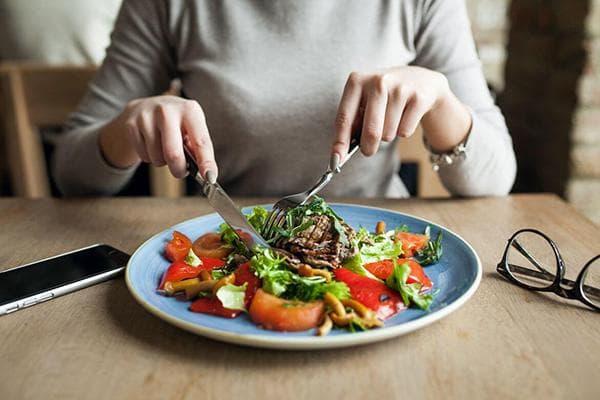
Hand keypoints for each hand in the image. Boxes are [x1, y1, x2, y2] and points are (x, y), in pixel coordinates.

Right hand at [100, 95, 216, 180]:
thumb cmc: (176, 122)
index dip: (206, 162)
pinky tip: (152, 145)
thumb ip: (199, 148)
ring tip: (164, 149)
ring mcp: (147, 116)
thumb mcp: (192, 127)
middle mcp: (168, 110)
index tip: (210, 178)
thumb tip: (207, 173)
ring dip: (163, 162)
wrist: (147, 107)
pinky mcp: (131, 125)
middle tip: (180, 171)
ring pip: (157, 158)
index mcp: (190, 110)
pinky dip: (150, 158)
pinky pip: (144, 156)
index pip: (201, 141)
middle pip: (173, 154)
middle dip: (179, 170)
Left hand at [332, 66, 462, 158]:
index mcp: (357, 80)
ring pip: (388, 134)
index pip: (344, 118)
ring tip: (391, 120)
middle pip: (370, 131)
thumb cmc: (384, 97)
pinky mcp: (418, 98)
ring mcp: (400, 88)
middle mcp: (378, 81)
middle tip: (368, 151)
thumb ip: (352, 123)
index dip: (340, 142)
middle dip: (368, 147)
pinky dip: (403, 131)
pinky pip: (405, 132)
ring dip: (388, 135)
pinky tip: (405, 116)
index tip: (336, 161)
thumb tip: (339, 155)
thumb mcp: (364, 101)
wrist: (421, 80)